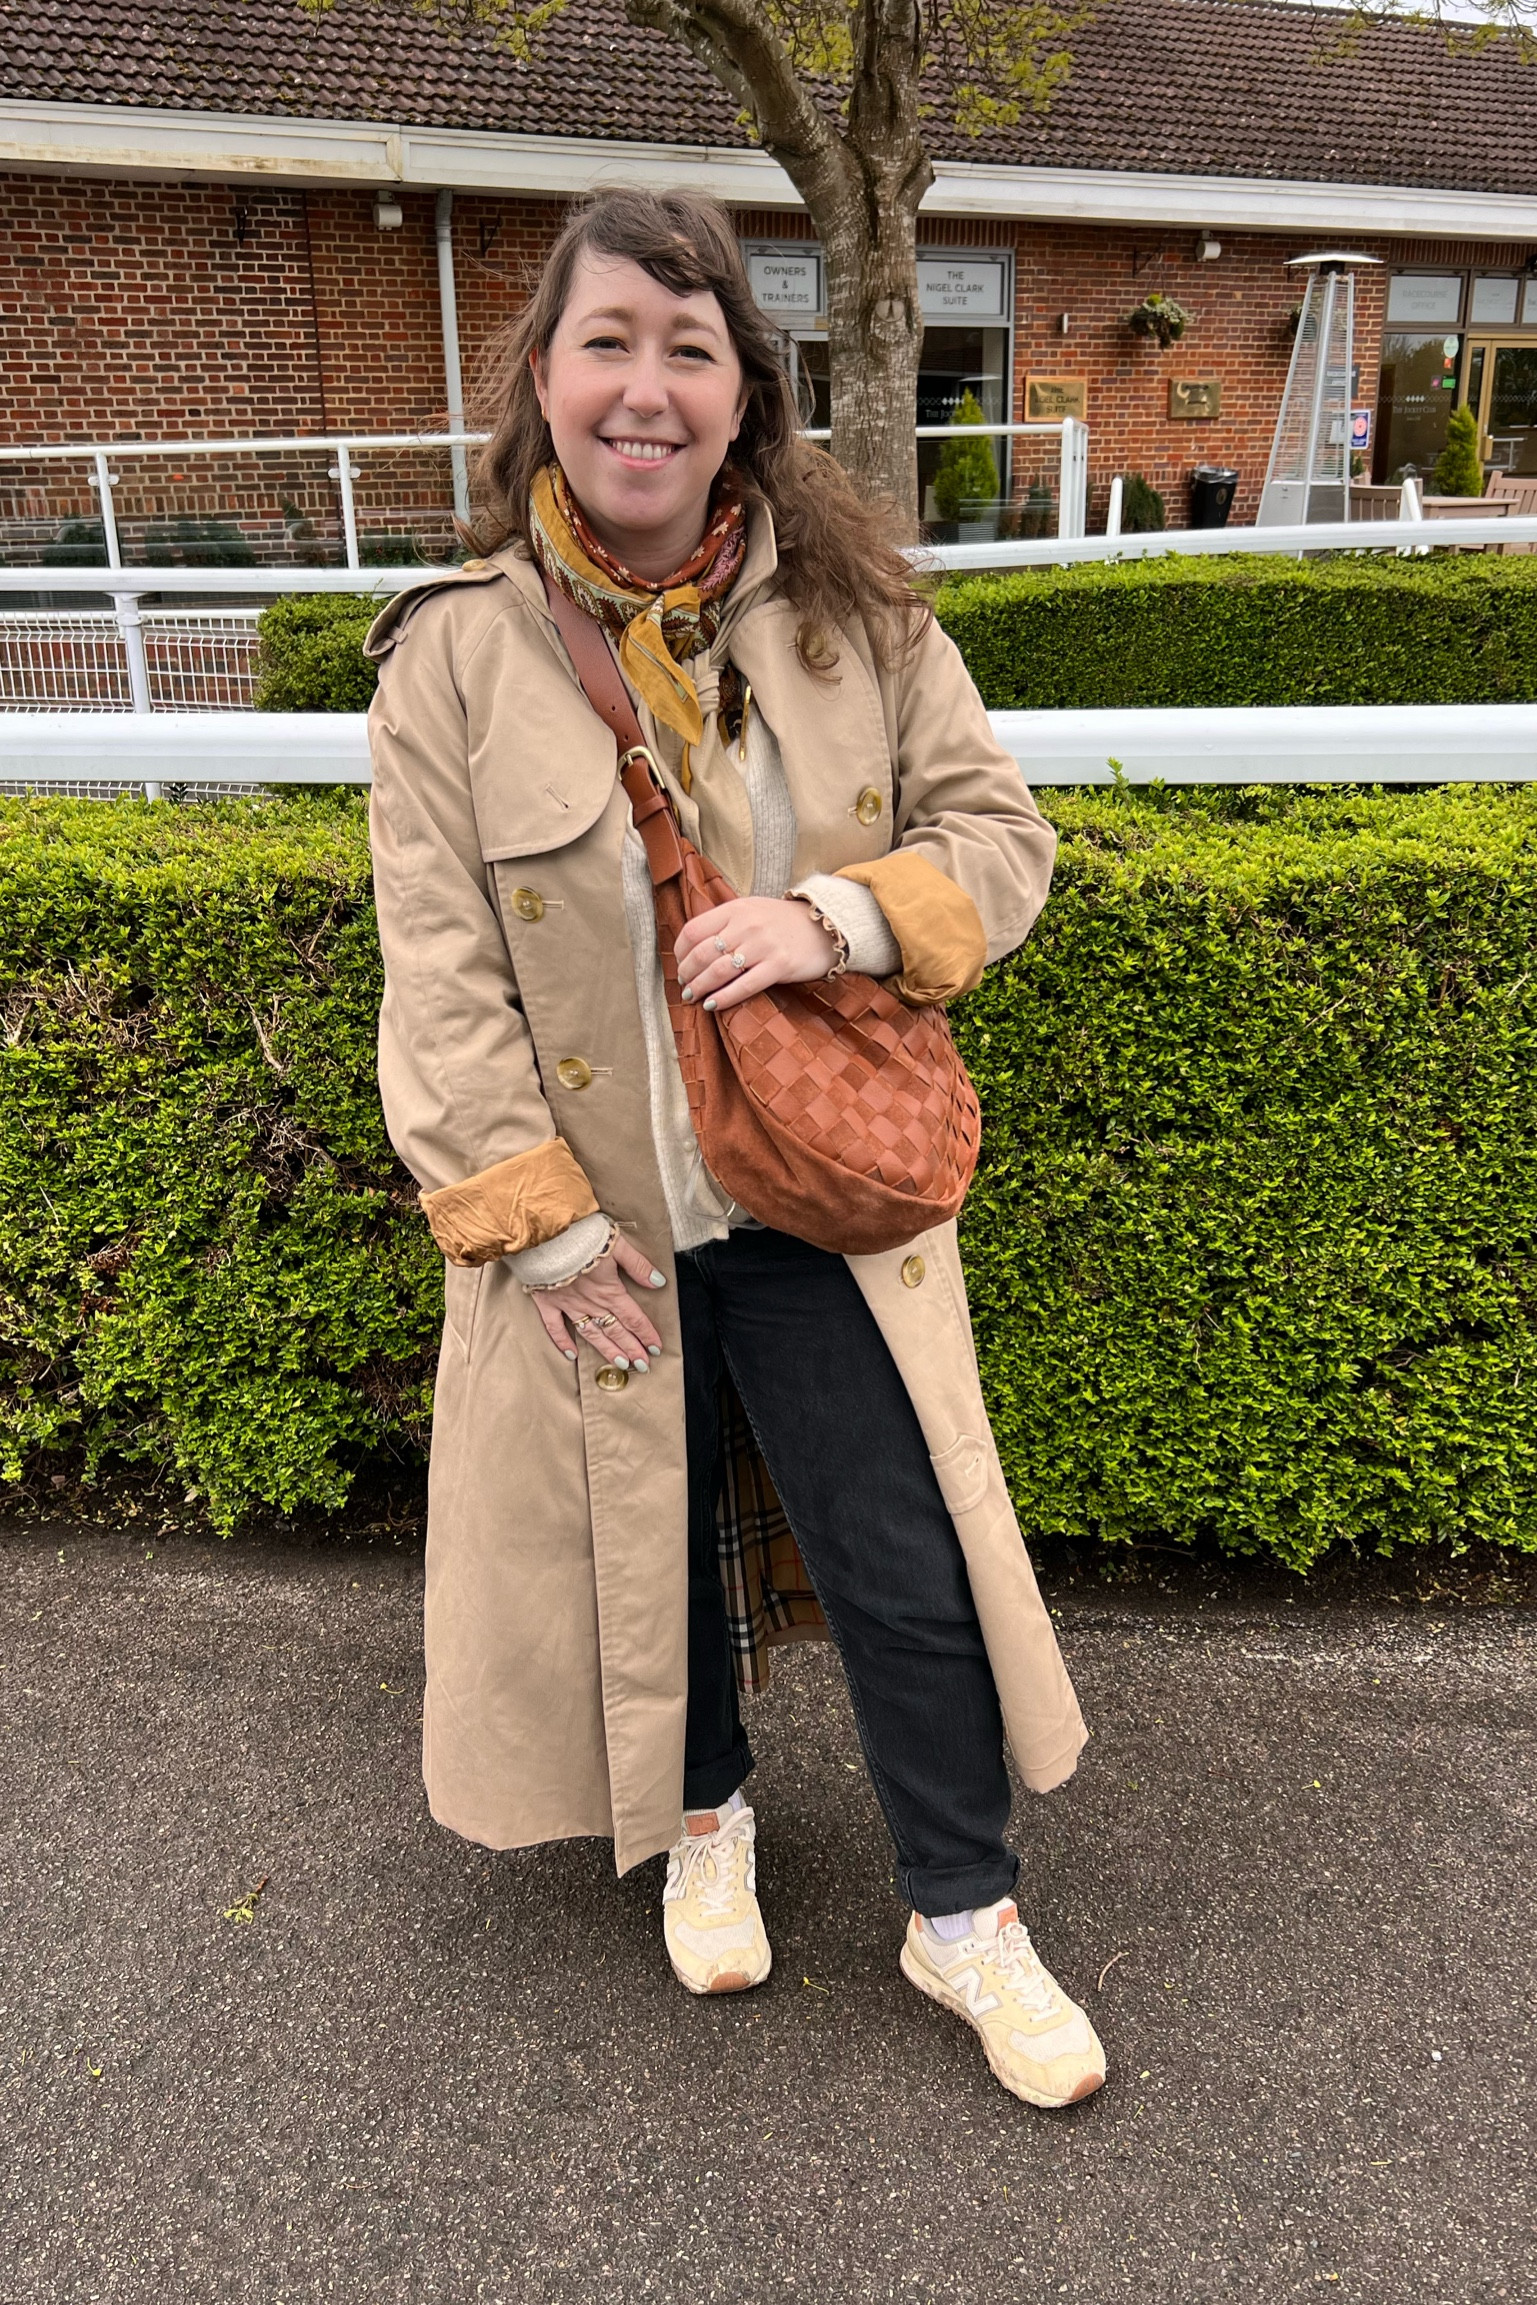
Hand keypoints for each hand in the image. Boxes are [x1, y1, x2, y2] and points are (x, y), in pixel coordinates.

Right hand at [531, 1232, 666, 1370]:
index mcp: (609, 1290)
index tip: (656, 1349)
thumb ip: (638, 1265)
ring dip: (607, 1349)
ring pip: (591, 1333)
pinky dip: (562, 1342)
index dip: (646, 1333)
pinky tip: (572, 1355)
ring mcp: (568, 1305)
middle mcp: (591, 1302)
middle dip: (631, 1348)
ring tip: (620, 1364)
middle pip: (615, 1330)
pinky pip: (555, 1327)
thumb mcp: (617, 1245)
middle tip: (643, 1365)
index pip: (633, 1317)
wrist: (546, 1234)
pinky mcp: (548, 1302)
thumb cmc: (582, 1236)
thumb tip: (658, 1282)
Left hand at [675, 895, 839, 1014]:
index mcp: (736, 909)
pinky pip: (744, 986)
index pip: (693, 930)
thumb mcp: (752, 910)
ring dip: (700, 987)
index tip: (680, 965)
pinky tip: (713, 1005)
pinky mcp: (779, 965)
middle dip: (688, 974)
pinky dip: (724, 998)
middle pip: (703, 953)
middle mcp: (747, 925)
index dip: (680, 952)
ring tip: (693, 997)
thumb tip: (694, 946)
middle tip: (685, 986)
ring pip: (719, 971)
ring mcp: (764, 945)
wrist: (825, 926)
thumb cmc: (783, 922)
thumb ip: (725, 922)